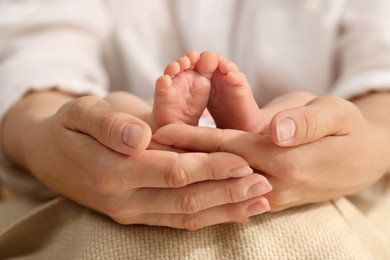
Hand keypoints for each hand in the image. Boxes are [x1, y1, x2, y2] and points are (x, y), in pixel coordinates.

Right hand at [1, 91, 271, 228]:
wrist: (47, 152)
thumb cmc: (69, 127)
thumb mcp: (81, 113)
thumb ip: (109, 124)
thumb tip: (141, 135)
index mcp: (113, 171)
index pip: (173, 171)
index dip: (211, 167)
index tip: (244, 160)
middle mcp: (124, 199)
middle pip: (186, 199)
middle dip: (228, 192)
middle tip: (265, 183)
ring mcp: (131, 211)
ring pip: (186, 215)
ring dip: (226, 210)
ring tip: (260, 202)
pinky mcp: (136, 215)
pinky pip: (177, 220)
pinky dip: (209, 217)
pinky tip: (234, 212)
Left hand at [153, 95, 389, 210]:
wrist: (365, 160)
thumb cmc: (350, 131)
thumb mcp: (335, 115)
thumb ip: (304, 122)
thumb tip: (273, 130)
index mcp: (284, 160)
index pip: (227, 148)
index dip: (192, 139)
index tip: (160, 132)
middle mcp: (272, 182)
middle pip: (216, 170)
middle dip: (181, 159)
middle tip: (145, 151)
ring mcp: (270, 195)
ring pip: (220, 186)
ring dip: (189, 175)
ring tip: (158, 165)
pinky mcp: (270, 198)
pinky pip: (232, 193)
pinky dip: (209, 185)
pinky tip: (188, 180)